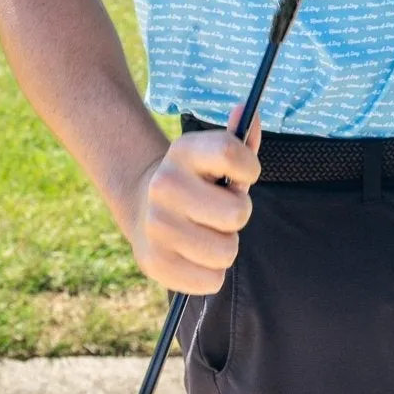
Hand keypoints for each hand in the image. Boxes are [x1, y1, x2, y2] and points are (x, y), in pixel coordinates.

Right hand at [119, 115, 261, 294]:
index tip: (242, 174)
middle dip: (238, 214)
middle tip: (220, 210)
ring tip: (207, 232)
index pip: (232, 153)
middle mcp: (164, 185)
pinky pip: (212, 281)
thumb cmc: (198, 181)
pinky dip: (211, 272)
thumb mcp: (215, 156)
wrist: (143, 204)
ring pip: (227, 252)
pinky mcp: (153, 263)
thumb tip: (249, 112)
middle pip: (237, 213)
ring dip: (225, 245)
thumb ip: (240, 140)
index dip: (250, 168)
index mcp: (182, 151)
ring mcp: (155, 225)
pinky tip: (194, 255)